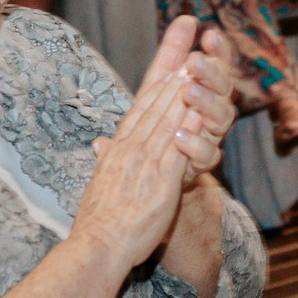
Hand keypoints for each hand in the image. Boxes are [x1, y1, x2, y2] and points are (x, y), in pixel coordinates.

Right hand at [73, 68, 203, 269]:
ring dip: (183, 93)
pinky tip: (200, 111)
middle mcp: (130, 150)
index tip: (169, 66)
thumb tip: (99, 146)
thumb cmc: (98, 222)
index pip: (138, 109)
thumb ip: (104, 161)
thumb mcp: (98, 183)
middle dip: (173, 76)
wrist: (97, 245)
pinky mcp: (161, 182)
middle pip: (154, 106)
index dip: (156, 85)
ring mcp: (145, 164)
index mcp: (117, 150)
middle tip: (189, 52)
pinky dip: (188, 129)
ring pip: (167, 121)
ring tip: (198, 69)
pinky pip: (177, 150)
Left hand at [139, 16, 234, 184]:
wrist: (146, 167)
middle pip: (224, 89)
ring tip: (188, 92)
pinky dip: (194, 144)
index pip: (218, 65)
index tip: (209, 34)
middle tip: (195, 61)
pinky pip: (207, 153)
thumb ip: (172, 53)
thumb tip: (187, 19)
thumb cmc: (157, 120)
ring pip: (221, 118)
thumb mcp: (159, 83)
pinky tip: (179, 135)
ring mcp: (210, 136)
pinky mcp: (201, 162)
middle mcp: (213, 111)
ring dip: (205, 102)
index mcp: (206, 89)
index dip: (218, 50)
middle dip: (212, 73)